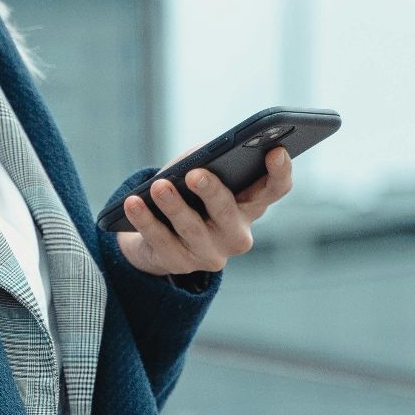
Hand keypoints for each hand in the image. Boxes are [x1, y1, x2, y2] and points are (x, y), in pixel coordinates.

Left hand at [114, 144, 293, 277]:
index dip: (280, 172)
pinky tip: (133, 203)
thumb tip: (199, 159)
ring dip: (174, 206)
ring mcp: (210, 254)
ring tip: (158, 187)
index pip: (274, 190)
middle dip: (212, 192)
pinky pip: (160, 240)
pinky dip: (145, 220)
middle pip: (228, 212)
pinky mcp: (179, 264)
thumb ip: (207, 162)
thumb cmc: (187, 195)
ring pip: (192, 228)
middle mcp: (236, 234)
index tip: (275, 150)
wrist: (157, 237)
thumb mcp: (200, 173)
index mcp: (250, 206)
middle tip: (195, 174)